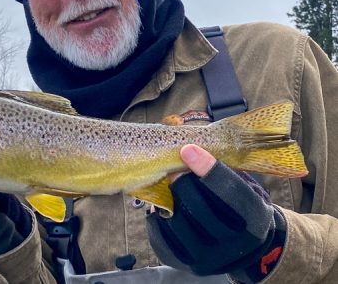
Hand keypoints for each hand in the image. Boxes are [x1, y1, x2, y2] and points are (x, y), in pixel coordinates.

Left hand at [147, 145, 285, 282]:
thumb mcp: (244, 187)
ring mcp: (210, 259)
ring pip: (177, 221)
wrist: (247, 248)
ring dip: (169, 199)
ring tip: (169, 187)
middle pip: (197, 206)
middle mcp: (234, 245)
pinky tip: (163, 207)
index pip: (229, 191)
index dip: (206, 168)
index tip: (188, 149)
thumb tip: (188, 147)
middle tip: (174, 169)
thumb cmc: (240, 206)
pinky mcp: (187, 264)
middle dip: (182, 182)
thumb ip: (222, 169)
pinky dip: (157, 217)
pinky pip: (162, 237)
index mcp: (253, 220)